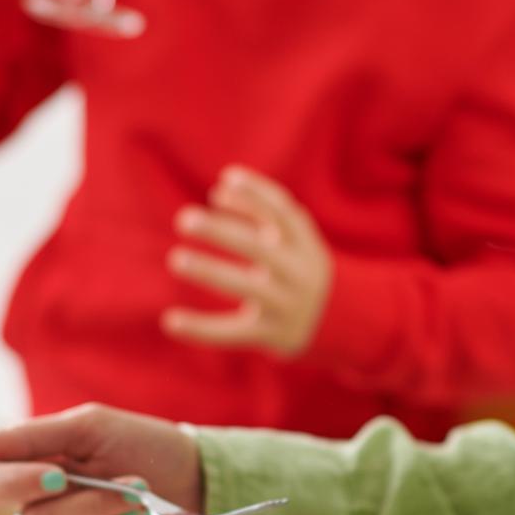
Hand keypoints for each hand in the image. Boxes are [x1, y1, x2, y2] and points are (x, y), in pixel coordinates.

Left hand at [162, 166, 333, 356]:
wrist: (344, 322)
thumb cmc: (301, 268)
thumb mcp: (295, 240)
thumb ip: (262, 213)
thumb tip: (218, 191)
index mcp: (307, 245)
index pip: (283, 212)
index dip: (256, 193)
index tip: (225, 179)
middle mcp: (300, 273)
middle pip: (260, 248)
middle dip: (222, 231)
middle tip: (185, 219)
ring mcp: (287, 306)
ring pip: (245, 287)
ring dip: (210, 271)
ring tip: (175, 258)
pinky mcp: (271, 335)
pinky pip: (232, 333)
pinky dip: (200, 328)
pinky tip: (170, 321)